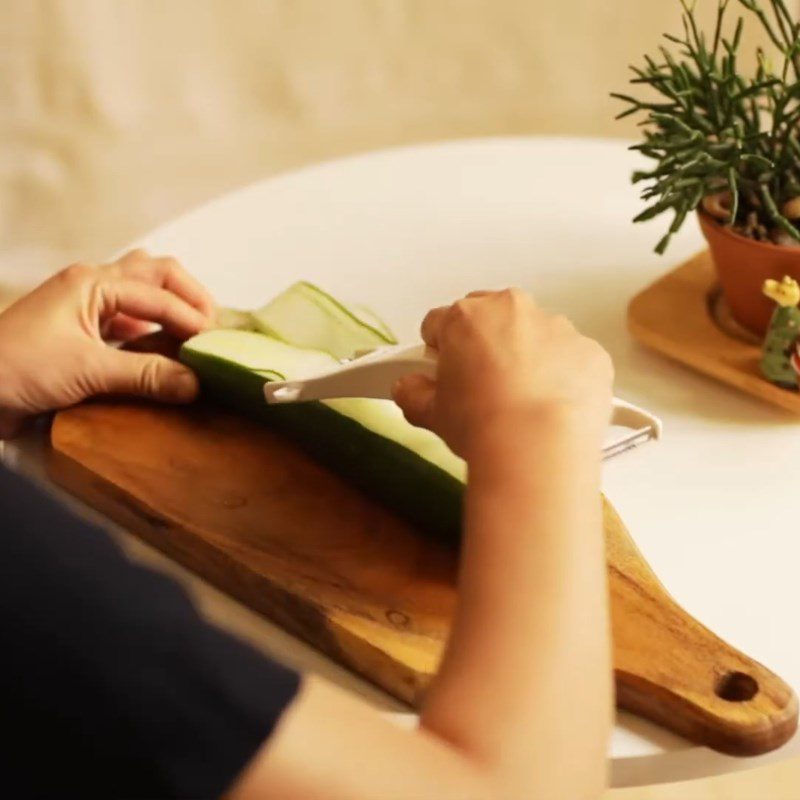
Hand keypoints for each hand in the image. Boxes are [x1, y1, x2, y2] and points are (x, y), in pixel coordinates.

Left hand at [0, 250, 214, 437]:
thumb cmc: (14, 369)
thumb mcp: (87, 370)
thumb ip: (145, 374)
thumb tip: (195, 382)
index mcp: (91, 283)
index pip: (158, 293)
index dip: (191, 317)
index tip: (216, 345)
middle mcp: (91, 287)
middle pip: (155, 273)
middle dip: (189, 296)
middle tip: (212, 328)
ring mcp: (85, 308)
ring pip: (142, 292)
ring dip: (171, 307)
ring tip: (194, 333)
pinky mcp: (82, 332)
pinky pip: (129, 321)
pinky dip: (153, 331)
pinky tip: (165, 352)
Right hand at [392, 289, 613, 457]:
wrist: (538, 449)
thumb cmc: (483, 425)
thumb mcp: (431, 414)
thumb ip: (413, 393)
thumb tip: (410, 388)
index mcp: (467, 317)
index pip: (440, 322)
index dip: (438, 350)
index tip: (444, 373)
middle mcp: (512, 310)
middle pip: (490, 319)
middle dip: (484, 345)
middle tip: (481, 389)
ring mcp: (556, 327)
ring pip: (535, 335)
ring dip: (527, 357)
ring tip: (521, 404)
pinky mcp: (589, 351)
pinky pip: (571, 358)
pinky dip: (563, 377)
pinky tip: (552, 409)